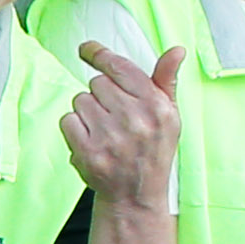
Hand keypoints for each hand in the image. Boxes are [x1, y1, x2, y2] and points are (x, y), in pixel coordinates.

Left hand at [61, 41, 184, 211]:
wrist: (137, 194)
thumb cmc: (153, 149)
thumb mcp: (168, 115)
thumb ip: (166, 81)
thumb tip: (177, 50)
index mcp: (156, 106)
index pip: (120, 68)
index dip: (99, 55)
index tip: (86, 49)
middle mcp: (135, 119)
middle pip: (97, 83)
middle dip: (101, 95)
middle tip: (114, 116)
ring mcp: (110, 137)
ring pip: (80, 100)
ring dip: (87, 112)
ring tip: (105, 131)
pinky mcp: (89, 152)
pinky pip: (67, 120)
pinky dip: (74, 128)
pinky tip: (91, 140)